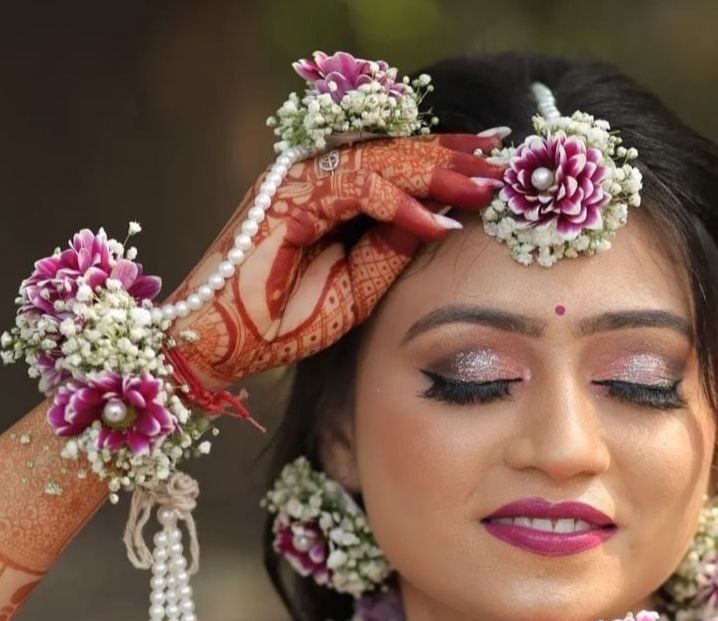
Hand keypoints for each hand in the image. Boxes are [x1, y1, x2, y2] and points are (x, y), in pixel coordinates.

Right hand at [165, 131, 508, 387]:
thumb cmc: (278, 324)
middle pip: (396, 153)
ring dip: (437, 172)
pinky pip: (357, 188)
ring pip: (382, 159)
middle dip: (453, 158)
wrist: (215, 343)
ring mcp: (299, 180)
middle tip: (505, 162)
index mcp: (330, 197)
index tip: (494, 172)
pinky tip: (438, 222)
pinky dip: (401, 205)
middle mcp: (315, 177)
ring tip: (484, 183)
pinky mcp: (288, 195)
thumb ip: (387, 253)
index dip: (447, 167)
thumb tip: (435, 222)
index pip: (398, 169)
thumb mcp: (354, 292)